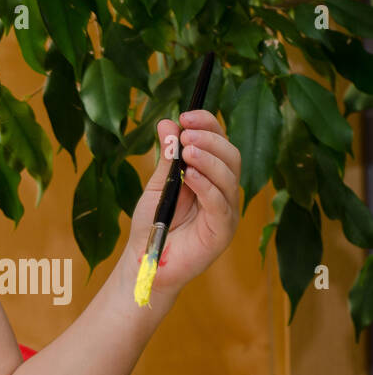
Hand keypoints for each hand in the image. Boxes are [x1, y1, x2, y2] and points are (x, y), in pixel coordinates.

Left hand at [124, 109, 242, 305]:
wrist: (145, 259)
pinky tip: (190, 176)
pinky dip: (207, 187)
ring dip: (209, 160)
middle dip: (210, 140)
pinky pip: (221, 205)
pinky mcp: (222, 231)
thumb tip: (168, 122)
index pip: (218, 142)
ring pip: (229, 178)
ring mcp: (226, 211)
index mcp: (210, 174)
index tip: (187, 115)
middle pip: (230, 156)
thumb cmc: (153, 222)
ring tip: (187, 151)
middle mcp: (223, 190)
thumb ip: (167, 157)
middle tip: (186, 134)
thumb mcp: (158, 183)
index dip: (208, 125)